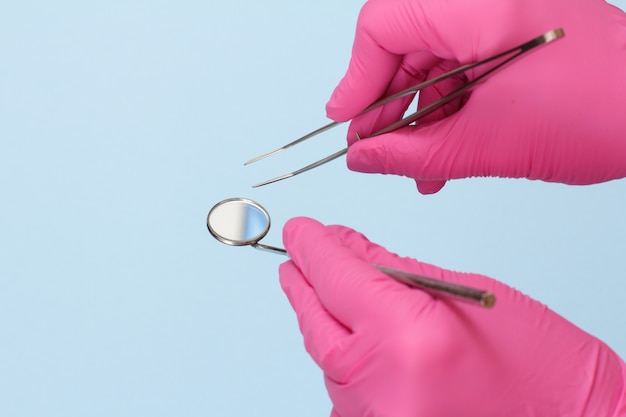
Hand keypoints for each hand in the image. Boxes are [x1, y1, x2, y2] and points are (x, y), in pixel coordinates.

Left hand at [279, 217, 625, 416]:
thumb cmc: (543, 369)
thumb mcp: (469, 297)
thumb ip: (394, 272)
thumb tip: (345, 248)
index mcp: (407, 340)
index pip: (337, 278)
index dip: (313, 249)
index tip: (301, 232)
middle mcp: (381, 389)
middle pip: (317, 324)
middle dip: (305, 285)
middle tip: (298, 258)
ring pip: (327, 360)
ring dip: (324, 322)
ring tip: (326, 291)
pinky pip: (344, 392)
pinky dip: (344, 361)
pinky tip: (351, 338)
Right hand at [327, 0, 625, 193]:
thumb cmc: (601, 111)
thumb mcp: (486, 143)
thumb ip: (410, 153)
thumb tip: (362, 158)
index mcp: (474, 4)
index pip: (382, 27)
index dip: (356, 80)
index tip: (347, 122)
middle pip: (402, 45)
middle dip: (386, 107)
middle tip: (376, 152)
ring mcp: (500, 12)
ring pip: (430, 62)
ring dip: (417, 118)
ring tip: (416, 168)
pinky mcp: (512, 33)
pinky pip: (460, 67)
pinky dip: (447, 110)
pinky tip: (442, 153)